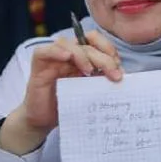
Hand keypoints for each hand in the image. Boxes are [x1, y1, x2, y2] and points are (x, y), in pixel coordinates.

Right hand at [0, 31, 121, 154]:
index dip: (108, 49)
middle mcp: (68, 55)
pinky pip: (43, 52)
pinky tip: (67, 58)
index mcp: (82, 58)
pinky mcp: (38, 66)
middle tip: (114, 75)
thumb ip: (103, 80)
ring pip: (67, 43)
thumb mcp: (91, 91)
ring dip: (82, 54)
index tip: (119, 67)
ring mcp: (53, 59)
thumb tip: (122, 74)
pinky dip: (57, 51)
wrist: (45, 120)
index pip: (95, 41)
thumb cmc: (69, 105)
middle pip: (86, 44)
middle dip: (104, 58)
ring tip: (90, 71)